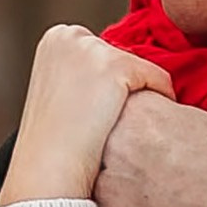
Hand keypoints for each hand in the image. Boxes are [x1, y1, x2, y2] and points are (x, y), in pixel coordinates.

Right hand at [0, 26, 173, 204]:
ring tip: (116, 126)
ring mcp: (92, 50)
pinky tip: (137, 125)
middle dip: (123, 89)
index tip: (99, 113)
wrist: (47, 171)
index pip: (103, 53)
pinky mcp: (117, 67)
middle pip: (122, 58)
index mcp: (55, 39)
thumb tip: (114, 77)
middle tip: (110, 122)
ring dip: (138, 97)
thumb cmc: (54, 144)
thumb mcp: (59, 94)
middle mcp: (70, 35)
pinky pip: (157, 79)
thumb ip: (82, 75)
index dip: (107, 87)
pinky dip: (159, 100)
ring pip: (140, 69)